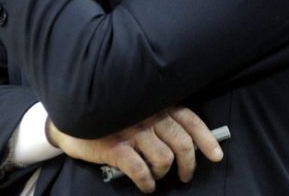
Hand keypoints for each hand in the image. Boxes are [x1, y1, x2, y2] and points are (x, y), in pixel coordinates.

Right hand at [45, 107, 223, 193]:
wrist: (72, 119)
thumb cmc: (110, 114)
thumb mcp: (137, 107)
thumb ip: (159, 117)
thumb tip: (186, 140)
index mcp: (156, 103)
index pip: (190, 120)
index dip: (206, 139)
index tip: (216, 156)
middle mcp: (147, 114)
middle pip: (181, 143)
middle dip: (188, 164)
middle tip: (186, 176)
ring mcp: (132, 130)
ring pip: (164, 158)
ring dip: (163, 173)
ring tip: (157, 176)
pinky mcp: (116, 147)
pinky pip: (140, 170)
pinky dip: (147, 181)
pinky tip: (146, 185)